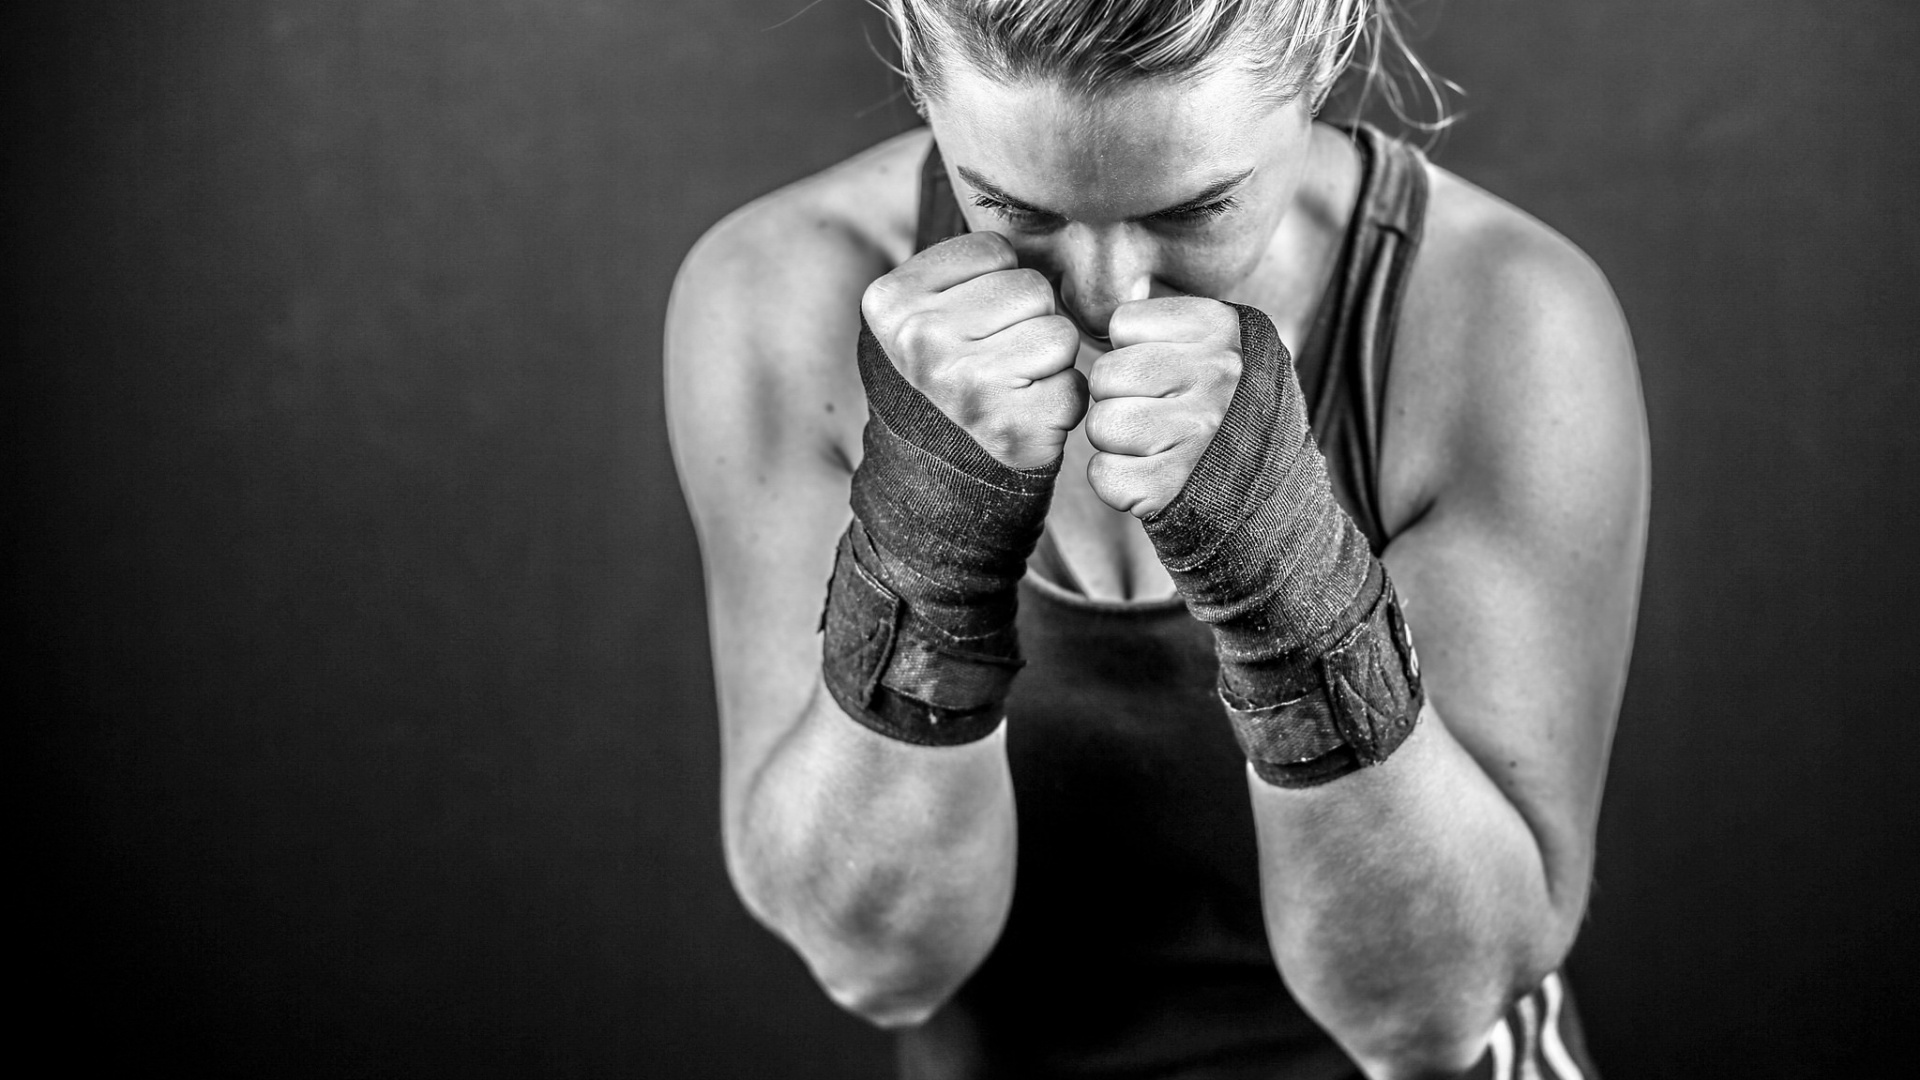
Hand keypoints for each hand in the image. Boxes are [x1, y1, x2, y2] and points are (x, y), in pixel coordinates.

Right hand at [861, 232, 1086, 470]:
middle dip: (1028, 319)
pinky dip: (1060, 402)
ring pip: (1059, 334)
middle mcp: (921, 341)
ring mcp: (966, 387)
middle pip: (1032, 289)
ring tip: (1011, 383)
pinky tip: (1024, 413)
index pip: (996, 250)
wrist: (934, 471)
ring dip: (1049, 360)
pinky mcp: (1011, 429)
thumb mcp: (922, 307)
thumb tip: (1044, 207)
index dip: (997, 283)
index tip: (970, 321)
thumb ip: (963, 264)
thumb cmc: (944, 372)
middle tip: (995, 356)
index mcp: (892, 301)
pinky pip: (1074, 386)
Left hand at [1084, 296, 1245, 516]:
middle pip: (1105, 375)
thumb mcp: (1224, 345)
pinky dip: (1118, 481)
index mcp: (1221, 329)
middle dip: (1118, 398)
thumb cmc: (1234, 409)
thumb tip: (1099, 315)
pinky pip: (1104, 475)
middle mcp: (1215, 377)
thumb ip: (1170, 326)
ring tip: (1157, 445)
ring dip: (1117, 441)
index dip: (1131, 352)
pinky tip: (1153, 476)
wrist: (1279, 486)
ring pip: (1101, 425)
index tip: (1162, 374)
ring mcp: (1198, 434)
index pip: (1123, 324)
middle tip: (1155, 415)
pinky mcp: (1175, 486)